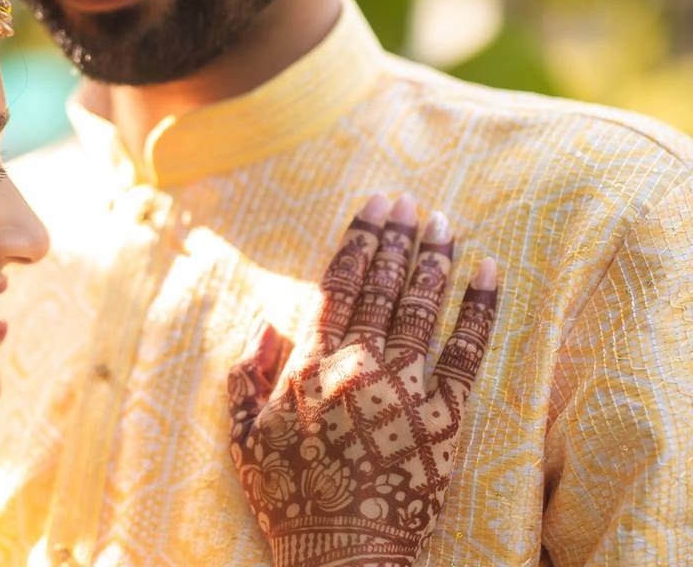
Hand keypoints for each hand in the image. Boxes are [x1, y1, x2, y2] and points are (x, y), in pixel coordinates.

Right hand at [228, 194, 498, 566]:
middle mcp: (358, 362)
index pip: (339, 284)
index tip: (372, 206)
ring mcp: (404, 385)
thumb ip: (247, 375)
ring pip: (421, 304)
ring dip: (433, 257)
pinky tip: (488, 269)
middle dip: (396, 235)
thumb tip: (268, 324)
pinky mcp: (445, 413)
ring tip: (443, 221)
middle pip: (382, 284)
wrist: (340, 551)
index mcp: (312, 364)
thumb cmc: (289, 495)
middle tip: (408, 200)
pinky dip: (479, 306)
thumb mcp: (244, 436)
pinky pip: (467, 349)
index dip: (358, 240)